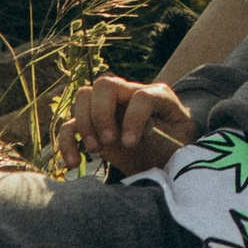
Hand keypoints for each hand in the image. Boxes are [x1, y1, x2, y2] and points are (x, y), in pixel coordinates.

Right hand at [57, 74, 192, 173]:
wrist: (167, 158)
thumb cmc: (177, 149)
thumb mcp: (181, 144)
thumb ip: (164, 137)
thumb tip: (138, 137)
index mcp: (157, 95)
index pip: (140, 96)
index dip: (133, 118)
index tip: (130, 145)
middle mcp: (130, 95)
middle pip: (104, 84)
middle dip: (101, 113)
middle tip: (109, 142)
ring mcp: (110, 108)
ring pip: (83, 96)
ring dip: (84, 124)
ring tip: (95, 149)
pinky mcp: (94, 127)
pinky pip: (71, 125)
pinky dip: (67, 142)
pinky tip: (73, 163)